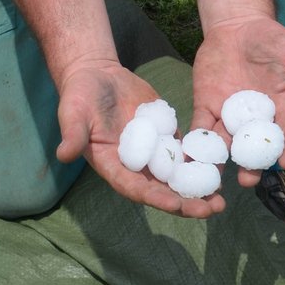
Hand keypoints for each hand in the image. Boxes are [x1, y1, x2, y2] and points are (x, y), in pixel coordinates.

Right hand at [56, 61, 225, 218]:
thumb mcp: (73, 112)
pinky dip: (200, 163)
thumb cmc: (80, 95)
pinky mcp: (164, 136)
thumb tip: (64, 154)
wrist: (96, 75)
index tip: (177, 204)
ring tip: (221, 200)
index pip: (136, 188)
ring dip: (198, 189)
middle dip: (186, 202)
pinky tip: (220, 170)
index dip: (156, 197)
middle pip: (162, 190)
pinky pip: (184, 154)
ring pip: (177, 177)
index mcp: (112, 166)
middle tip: (212, 209)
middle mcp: (134, 166)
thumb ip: (72, 134)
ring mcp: (151, 152)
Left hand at [191, 15, 284, 186]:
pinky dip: (195, 141)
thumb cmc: (270, 39)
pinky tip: (191, 155)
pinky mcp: (206, 106)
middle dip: (251, 165)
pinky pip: (200, 127)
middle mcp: (254, 118)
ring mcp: (229, 114)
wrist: (236, 27)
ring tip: (216, 178)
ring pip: (226, 143)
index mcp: (279, 108)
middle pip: (253, 146)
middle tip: (249, 180)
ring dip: (221, 160)